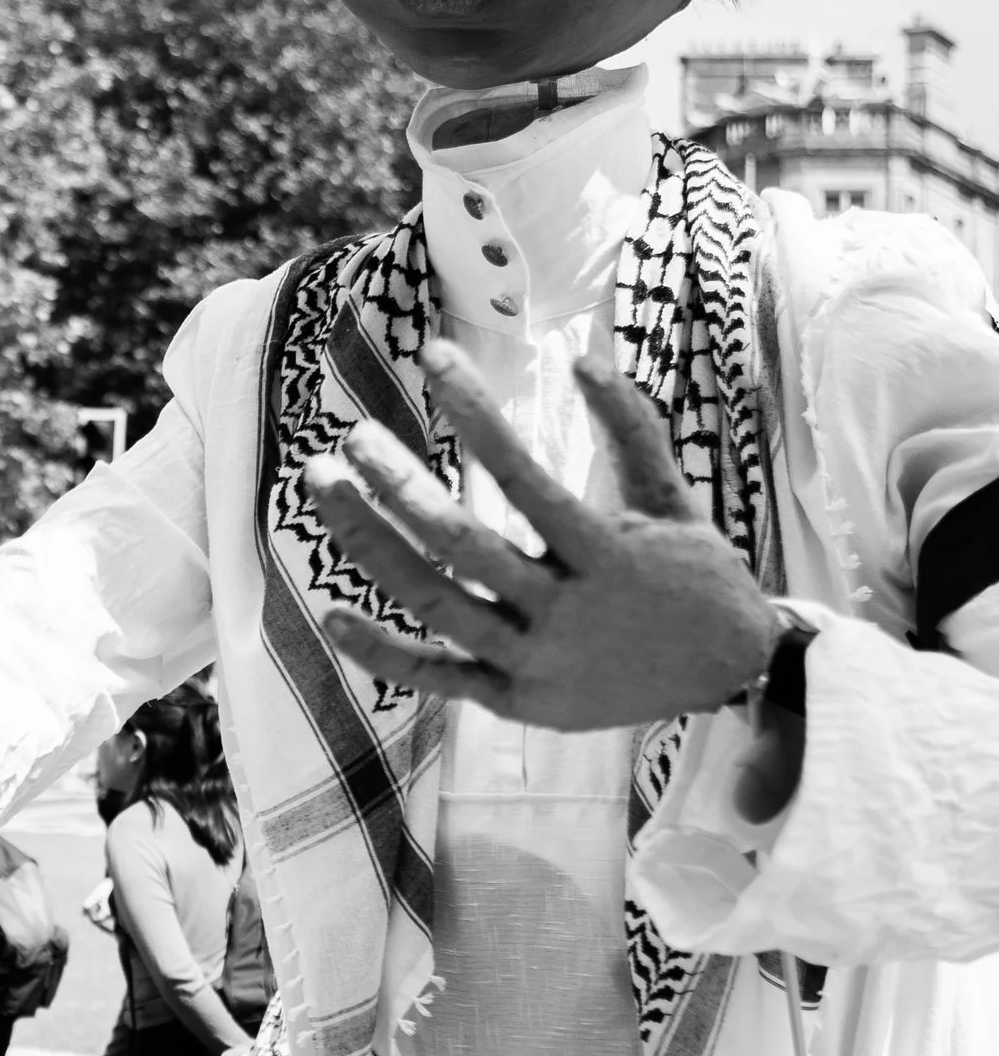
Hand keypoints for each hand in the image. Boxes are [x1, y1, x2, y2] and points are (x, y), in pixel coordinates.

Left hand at [307, 341, 781, 729]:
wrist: (732, 671)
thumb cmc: (696, 572)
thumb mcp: (675, 496)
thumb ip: (632, 427)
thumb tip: (584, 357)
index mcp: (607, 552)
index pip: (522, 474)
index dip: (474, 411)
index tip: (432, 355)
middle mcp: (564, 611)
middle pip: (462, 544)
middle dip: (397, 486)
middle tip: (351, 438)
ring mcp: (534, 662)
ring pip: (435, 604)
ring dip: (370, 546)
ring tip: (323, 489)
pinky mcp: (516, 701)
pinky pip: (437, 678)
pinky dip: (382, 652)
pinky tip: (332, 612)